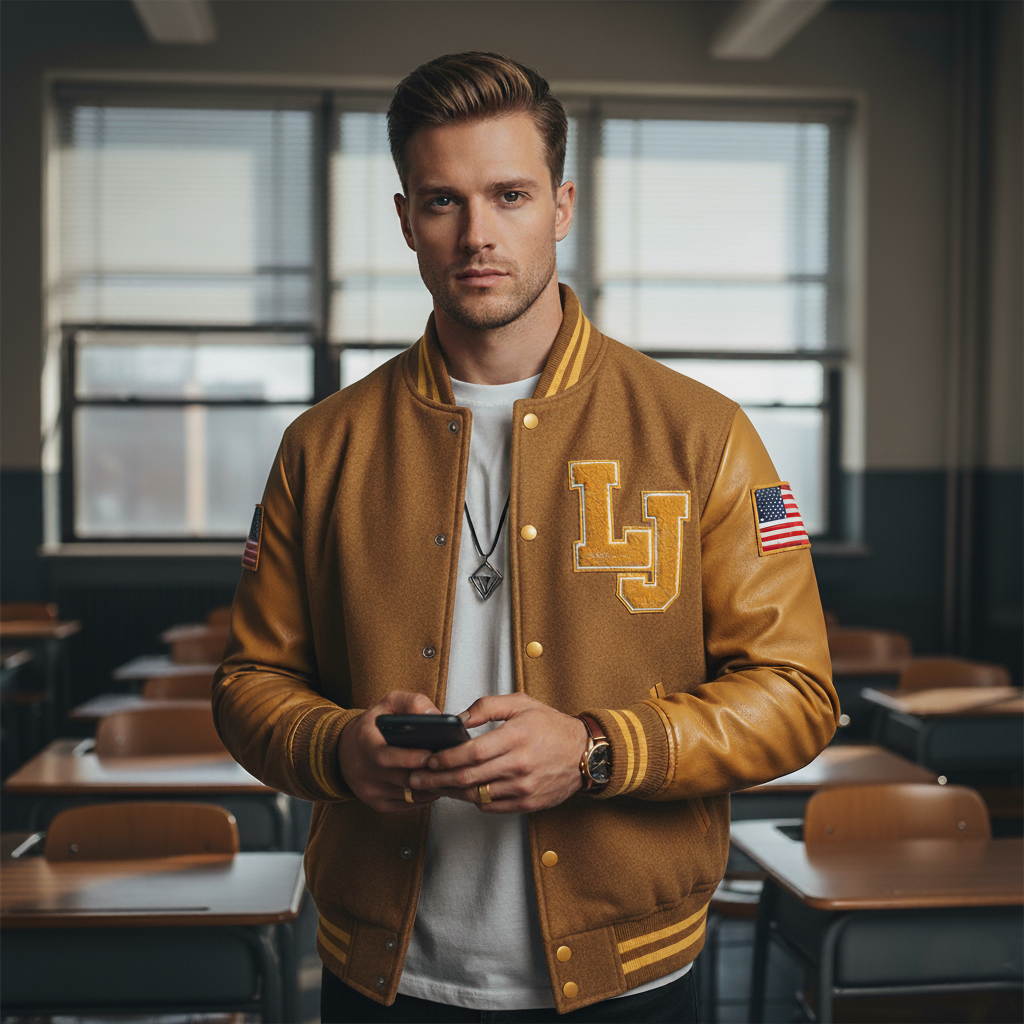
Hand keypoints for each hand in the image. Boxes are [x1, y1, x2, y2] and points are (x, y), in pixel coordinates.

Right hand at [337, 691, 448, 812]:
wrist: (344, 751)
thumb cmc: (373, 725)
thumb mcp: (388, 704)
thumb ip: (412, 703)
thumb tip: (436, 715)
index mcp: (365, 743)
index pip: (385, 756)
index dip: (409, 757)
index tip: (430, 753)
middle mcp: (365, 771)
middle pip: (402, 779)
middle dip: (429, 774)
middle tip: (451, 766)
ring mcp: (371, 791)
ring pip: (409, 795)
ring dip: (432, 786)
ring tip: (449, 774)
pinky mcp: (377, 804)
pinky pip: (408, 805)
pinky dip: (425, 796)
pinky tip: (436, 784)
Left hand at [408, 693, 588, 812]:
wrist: (584, 754)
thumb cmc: (551, 726)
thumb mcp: (521, 703)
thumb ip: (487, 706)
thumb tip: (458, 719)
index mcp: (516, 737)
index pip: (472, 752)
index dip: (446, 757)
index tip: (429, 758)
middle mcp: (520, 765)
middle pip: (468, 777)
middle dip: (437, 778)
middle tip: (418, 776)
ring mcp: (524, 787)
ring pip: (476, 794)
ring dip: (450, 792)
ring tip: (433, 785)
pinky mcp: (527, 803)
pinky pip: (491, 806)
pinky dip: (472, 799)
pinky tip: (461, 791)